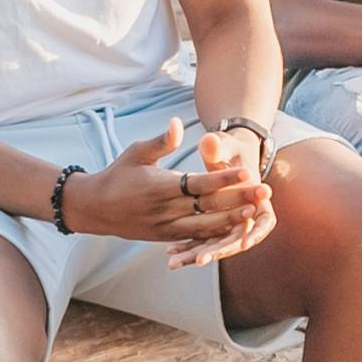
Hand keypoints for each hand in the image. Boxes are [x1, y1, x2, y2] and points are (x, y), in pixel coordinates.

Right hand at [73, 119, 271, 252]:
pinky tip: (236, 228)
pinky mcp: (167, 237)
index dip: (223, 178)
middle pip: (208, 207)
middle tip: (265, 191)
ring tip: (257, 211)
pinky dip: (216, 234)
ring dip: (233, 220)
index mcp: (159, 187)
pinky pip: (196, 237)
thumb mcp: (136, 153)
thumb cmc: (118, 174)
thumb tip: (178, 123)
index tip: (246, 171)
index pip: (198, 184)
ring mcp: (166, 227)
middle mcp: (165, 210)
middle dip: (239, 200)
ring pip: (205, 226)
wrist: (95, 209)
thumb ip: (161, 141)